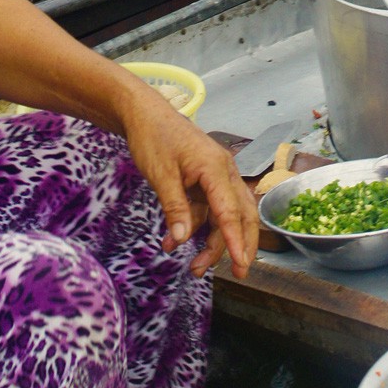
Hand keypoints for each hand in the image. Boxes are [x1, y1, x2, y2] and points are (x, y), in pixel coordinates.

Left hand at [121, 85, 258, 278]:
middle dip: (239, 244)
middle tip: (236, 273)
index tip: (240, 265)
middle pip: (242, 213)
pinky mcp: (205, 180)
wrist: (144, 114)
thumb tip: (181, 240)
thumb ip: (174, 208)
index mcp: (215, 168)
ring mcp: (216, 175)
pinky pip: (208, 208)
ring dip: (212, 241)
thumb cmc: (153, 138)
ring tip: (195, 268)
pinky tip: (174, 241)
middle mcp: (223, 172)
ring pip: (225, 215)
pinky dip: (196, 226)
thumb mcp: (160, 175)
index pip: (230, 211)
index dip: (236, 241)